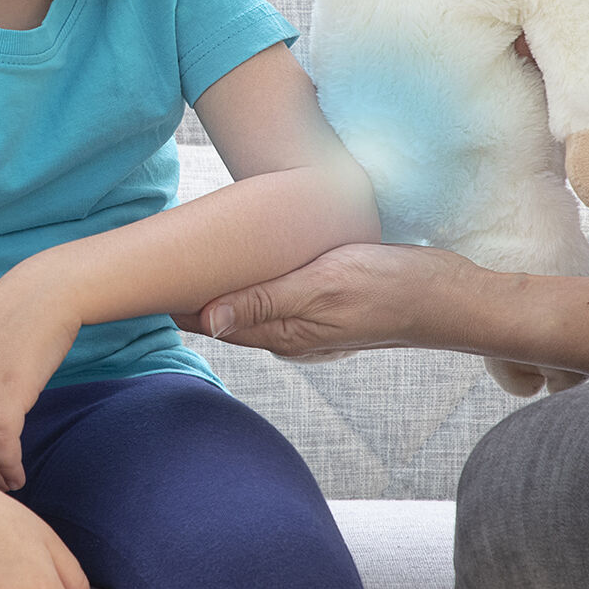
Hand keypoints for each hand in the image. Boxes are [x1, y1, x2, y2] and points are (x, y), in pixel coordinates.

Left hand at [176, 242, 486, 357]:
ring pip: (248, 301)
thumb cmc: (390, 288)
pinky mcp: (325, 305)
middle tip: (147, 256)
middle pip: (224, 311)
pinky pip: (274, 293)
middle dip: (188, 289)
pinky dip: (251, 277)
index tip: (138, 280)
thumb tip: (210, 320)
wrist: (449, 298)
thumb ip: (269, 302)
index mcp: (281, 333)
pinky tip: (245, 257)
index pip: (211, 319)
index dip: (175, 300)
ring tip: (182, 254)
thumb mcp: (326, 287)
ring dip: (219, 282)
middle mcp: (288, 333)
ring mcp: (307, 321)